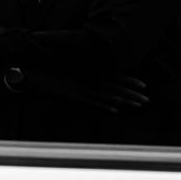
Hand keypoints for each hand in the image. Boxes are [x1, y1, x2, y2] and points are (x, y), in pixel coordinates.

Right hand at [24, 68, 149, 112]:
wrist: (33, 71)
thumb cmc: (52, 70)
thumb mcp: (71, 69)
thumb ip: (86, 73)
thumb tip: (100, 78)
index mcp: (89, 70)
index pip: (114, 75)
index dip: (130, 80)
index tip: (144, 85)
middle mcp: (87, 77)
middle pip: (114, 85)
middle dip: (132, 92)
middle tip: (148, 99)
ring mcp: (80, 86)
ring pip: (106, 94)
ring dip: (123, 99)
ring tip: (138, 105)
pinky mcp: (71, 95)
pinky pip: (90, 101)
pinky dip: (103, 105)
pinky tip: (115, 110)